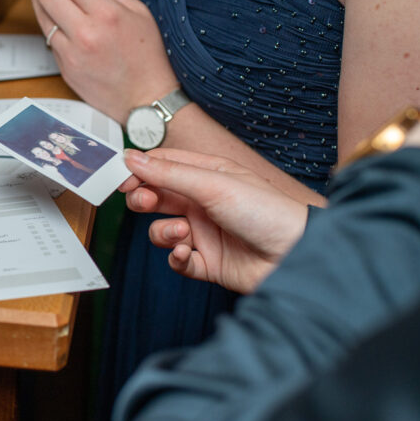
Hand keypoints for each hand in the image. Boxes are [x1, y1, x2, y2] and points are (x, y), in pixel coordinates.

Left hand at [30, 0, 176, 121]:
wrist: (146, 99)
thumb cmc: (148, 56)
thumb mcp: (139, 12)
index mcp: (107, 13)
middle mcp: (85, 32)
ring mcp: (71, 52)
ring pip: (42, 17)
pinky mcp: (64, 67)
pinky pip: (49, 39)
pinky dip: (47, 22)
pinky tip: (49, 14)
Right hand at [119, 148, 308, 292]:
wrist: (297, 255)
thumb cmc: (266, 212)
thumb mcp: (213, 184)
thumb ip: (169, 173)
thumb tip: (131, 157)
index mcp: (209, 175)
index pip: (164, 165)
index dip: (141, 170)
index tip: (122, 177)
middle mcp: (204, 203)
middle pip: (158, 197)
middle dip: (145, 199)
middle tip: (143, 202)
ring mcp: (205, 233)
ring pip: (162, 231)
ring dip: (164, 233)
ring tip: (181, 234)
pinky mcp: (208, 263)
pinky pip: (177, 260)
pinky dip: (176, 258)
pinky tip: (187, 253)